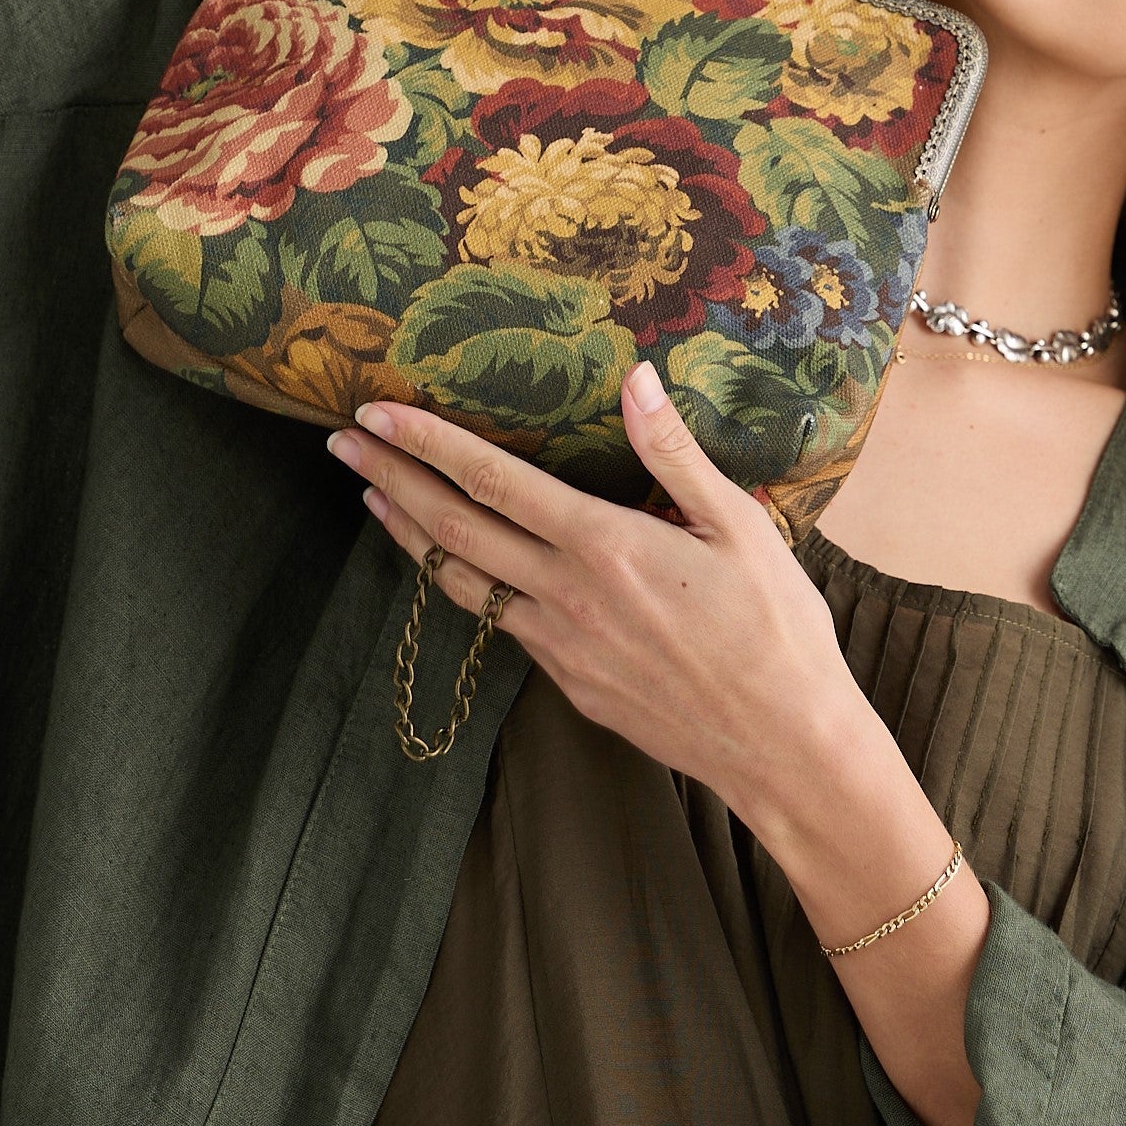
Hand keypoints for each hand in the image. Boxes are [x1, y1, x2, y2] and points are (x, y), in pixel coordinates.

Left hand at [326, 363, 990, 1125]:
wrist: (784, 747)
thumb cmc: (778, 632)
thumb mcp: (740, 528)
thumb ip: (674, 454)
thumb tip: (636, 378)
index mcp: (605, 546)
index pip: (494, 482)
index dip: (429, 444)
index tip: (377, 415)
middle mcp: (567, 597)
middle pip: (454, 531)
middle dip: (392, 482)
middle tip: (341, 446)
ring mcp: (561, 648)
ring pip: (465, 586)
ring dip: (412, 538)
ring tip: (374, 501)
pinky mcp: (571, 687)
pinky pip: (507, 627)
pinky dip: (470, 588)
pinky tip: (461, 571)